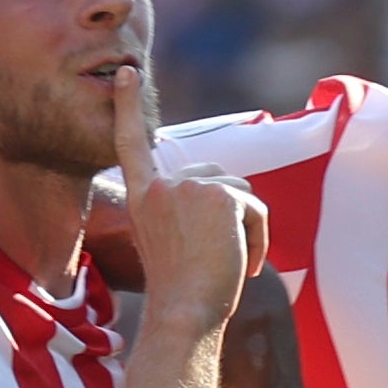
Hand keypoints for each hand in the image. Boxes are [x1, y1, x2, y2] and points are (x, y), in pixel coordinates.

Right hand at [115, 66, 266, 328]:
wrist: (184, 313)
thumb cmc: (181, 293)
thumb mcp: (172, 241)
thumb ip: (186, 210)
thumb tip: (233, 196)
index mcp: (142, 197)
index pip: (132, 143)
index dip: (129, 106)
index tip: (127, 73)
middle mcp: (160, 186)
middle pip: (216, 179)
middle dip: (231, 215)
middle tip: (220, 259)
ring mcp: (188, 187)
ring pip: (240, 193)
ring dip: (248, 229)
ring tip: (231, 264)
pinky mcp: (219, 196)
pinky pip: (256, 208)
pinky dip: (260, 238)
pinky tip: (245, 265)